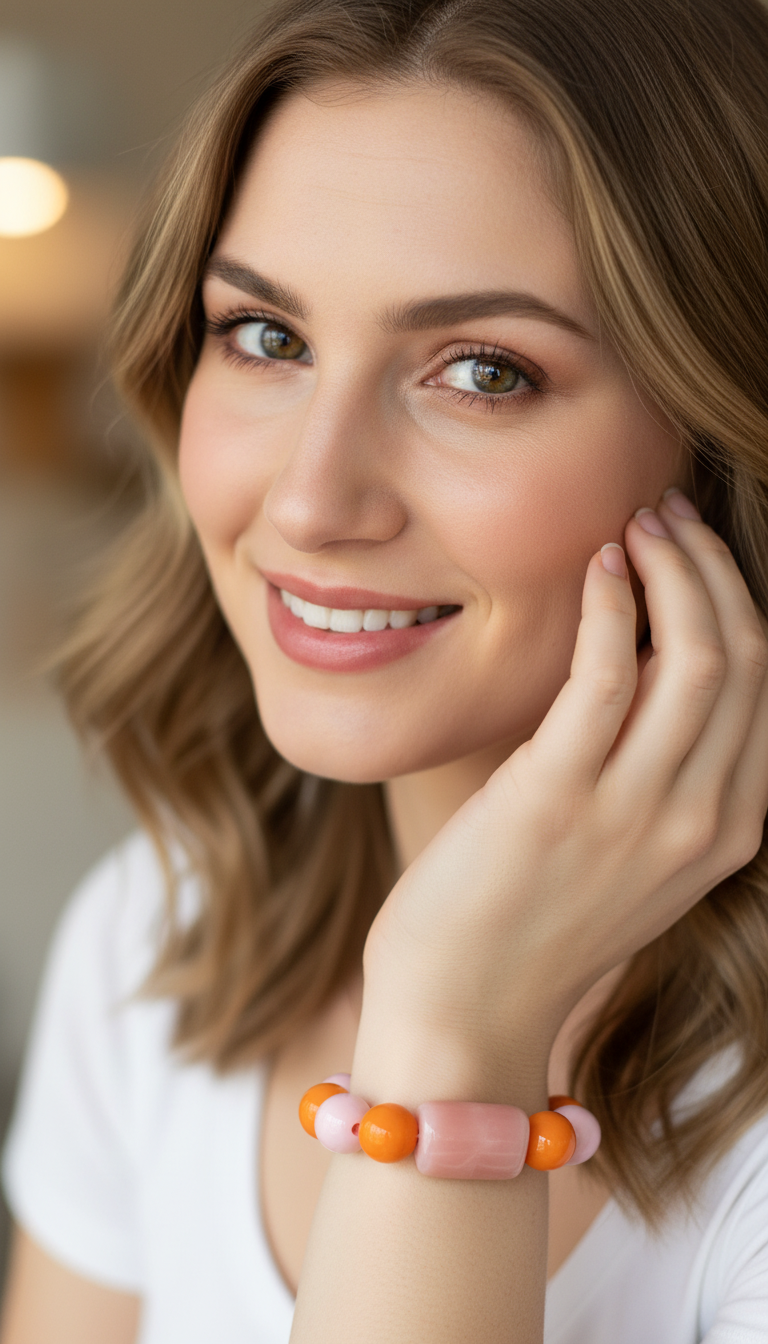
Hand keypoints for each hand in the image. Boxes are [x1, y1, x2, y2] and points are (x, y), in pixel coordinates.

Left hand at [361, 490, 767, 1079]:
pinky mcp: (557, 799)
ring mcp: (635, 813)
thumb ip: (658, 767)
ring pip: (697, 656)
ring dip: (674, 569)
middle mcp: (700, 820)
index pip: (766, 687)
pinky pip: (605, 673)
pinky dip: (611, 602)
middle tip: (669, 514)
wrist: (463, 1012)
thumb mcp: (628, 850)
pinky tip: (598, 563)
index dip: (739, 601)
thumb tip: (649, 657)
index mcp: (728, 830)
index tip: (697, 550)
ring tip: (638, 522)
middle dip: (714, 568)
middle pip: (746, 659)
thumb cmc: (530, 922)